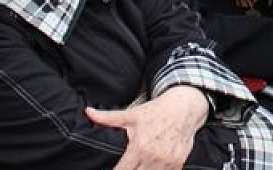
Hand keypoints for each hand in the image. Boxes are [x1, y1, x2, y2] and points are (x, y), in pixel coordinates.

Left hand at [88, 86, 208, 169]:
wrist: (184, 108)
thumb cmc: (157, 111)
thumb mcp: (131, 114)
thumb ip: (108, 118)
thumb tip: (88, 112)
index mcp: (139, 147)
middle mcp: (154, 157)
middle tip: (128, 166)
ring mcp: (167, 162)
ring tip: (139, 166)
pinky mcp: (178, 164)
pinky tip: (150, 166)